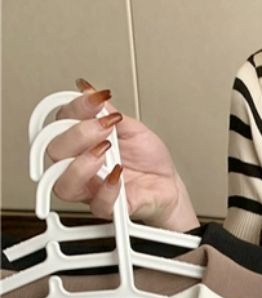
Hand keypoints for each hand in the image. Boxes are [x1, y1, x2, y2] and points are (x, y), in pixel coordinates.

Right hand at [49, 79, 197, 230]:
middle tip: (105, 128)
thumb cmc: (149, 160)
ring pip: (63, 183)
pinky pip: (97, 204)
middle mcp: (79, 166)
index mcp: (81, 143)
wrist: (170, 186)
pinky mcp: (109, 208)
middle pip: (54, 151)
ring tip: (106, 151)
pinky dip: (107, 188)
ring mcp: (92, 188)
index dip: (73, 108)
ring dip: (82, 164)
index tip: (97, 100)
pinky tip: (119, 175)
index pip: (59, 122)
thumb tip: (87, 89)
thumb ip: (107, 112)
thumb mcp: (132, 128)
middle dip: (77, 134)